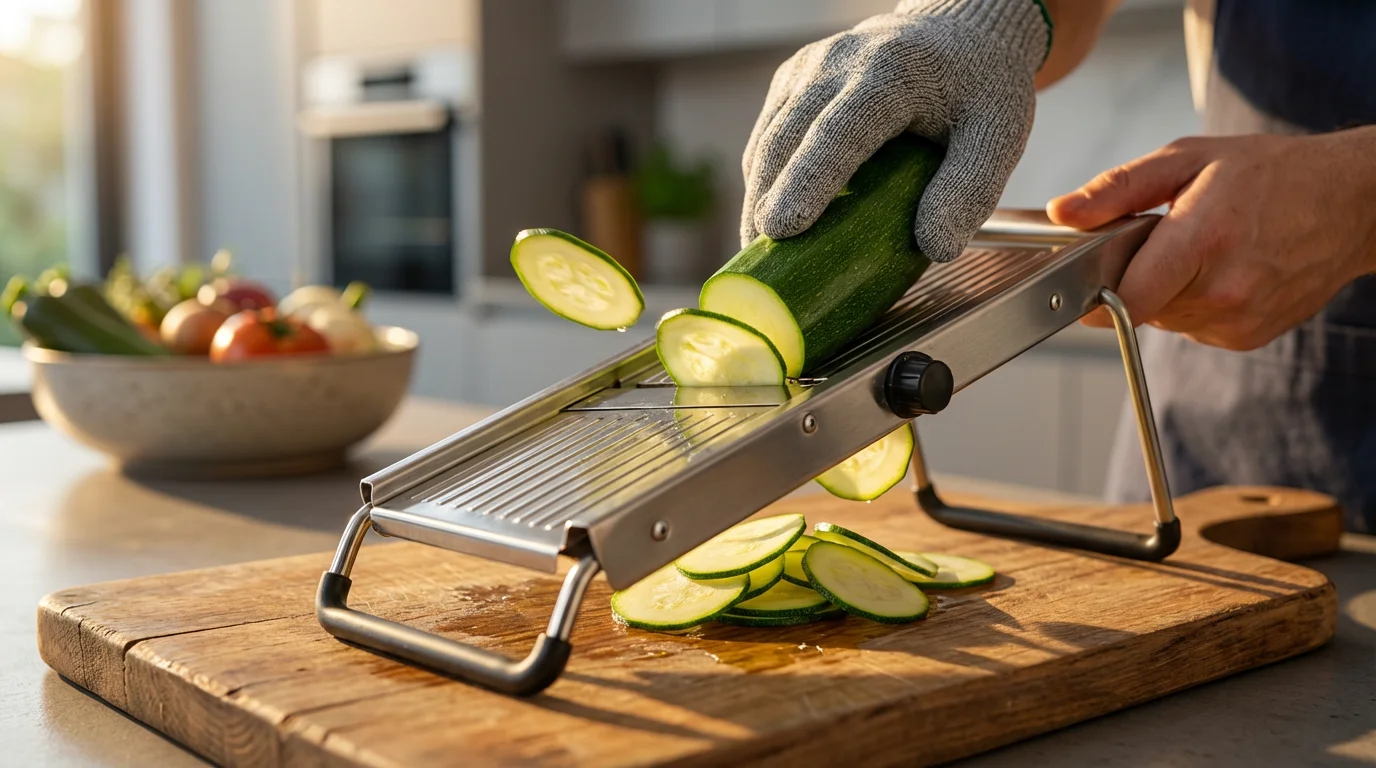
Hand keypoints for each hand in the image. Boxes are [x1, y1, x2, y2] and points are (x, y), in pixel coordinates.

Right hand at [739, 0, 1049, 262]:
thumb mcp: (999, 133)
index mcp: (892, 73)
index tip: (781, 229)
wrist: (957, 32)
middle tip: (762, 259)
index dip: (807, 181)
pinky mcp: (791, 82)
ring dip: (759, 197)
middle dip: (767, 201)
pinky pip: (766, 136)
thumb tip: (936, 249)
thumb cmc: (979, 87)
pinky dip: (765, 180)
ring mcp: (807, 69)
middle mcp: (838, 62)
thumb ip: (972, 189)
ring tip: (760, 249)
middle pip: (786, 139)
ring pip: (766, 140)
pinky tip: (773, 216)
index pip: (839, 131)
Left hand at [1047, 129, 1375, 349]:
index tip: (1091, 277)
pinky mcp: (1247, 337)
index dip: (1096, 294)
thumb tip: (1062, 212)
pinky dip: (1195, 304)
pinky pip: (1193, 327)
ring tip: (1201, 251)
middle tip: (1165, 241)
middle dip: (1138, 277)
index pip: (1124, 300)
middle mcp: (1222, 291)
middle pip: (1139, 307)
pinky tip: (1222, 271)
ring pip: (1165, 319)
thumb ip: (1117, 189)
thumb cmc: (1270, 173)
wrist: (1351, 202)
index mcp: (1202, 241)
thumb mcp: (1187, 159)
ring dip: (1167, 291)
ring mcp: (1238, 320)